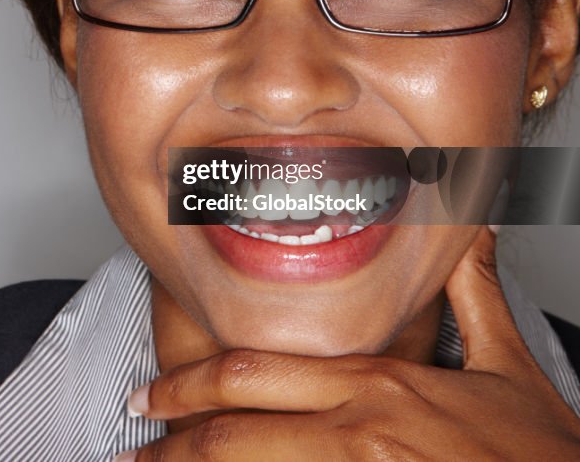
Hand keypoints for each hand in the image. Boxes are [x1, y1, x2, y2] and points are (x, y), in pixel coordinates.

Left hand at [117, 227, 579, 459]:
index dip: (193, 384)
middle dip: (174, 435)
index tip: (154, 394)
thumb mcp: (512, 368)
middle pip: (238, 427)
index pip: (257, 374)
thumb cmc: (547, 459)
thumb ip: (472, 297)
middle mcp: (362, 431)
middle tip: (133, 440)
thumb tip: (466, 231)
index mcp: (379, 387)